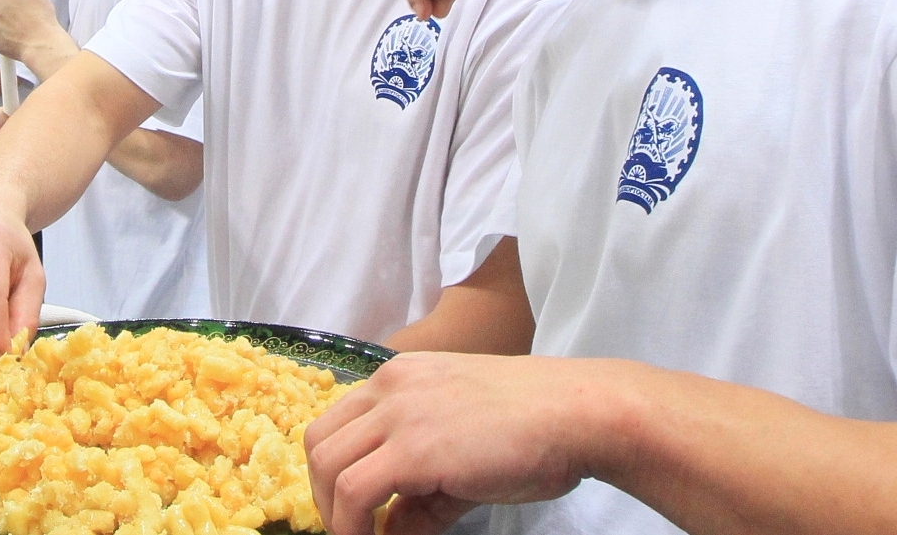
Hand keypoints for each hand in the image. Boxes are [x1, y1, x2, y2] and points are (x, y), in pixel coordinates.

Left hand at [305, 353, 617, 534]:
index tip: (351, 510)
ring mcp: (399, 412)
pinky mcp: (413, 448)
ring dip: (336, 514)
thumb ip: (421, 491)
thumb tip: (390, 529)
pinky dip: (353, 525)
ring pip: (327, 466)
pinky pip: (355, 492)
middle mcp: (390, 386)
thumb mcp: (461, 453)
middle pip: (318, 442)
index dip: (333, 472)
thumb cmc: (534, 431)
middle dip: (324, 495)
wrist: (577, 414)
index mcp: (399, 377)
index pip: (338, 423)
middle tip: (351, 529)